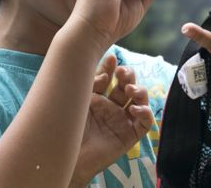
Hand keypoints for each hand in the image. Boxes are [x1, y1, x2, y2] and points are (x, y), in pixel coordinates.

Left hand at [70, 55, 153, 186]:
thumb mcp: (80, 97)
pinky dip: (145, 113)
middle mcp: (111, 107)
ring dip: (139, 91)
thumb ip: (93, 81)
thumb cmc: (68, 124)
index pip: (110, 78)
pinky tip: (135, 109)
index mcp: (97, 97)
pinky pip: (145, 123)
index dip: (112, 67)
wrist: (65, 152)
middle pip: (127, 86)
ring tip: (130, 89)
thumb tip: (108, 68)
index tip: (112, 59)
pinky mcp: (129, 136)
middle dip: (128, 75)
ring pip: (139, 101)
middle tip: (122, 72)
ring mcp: (121, 121)